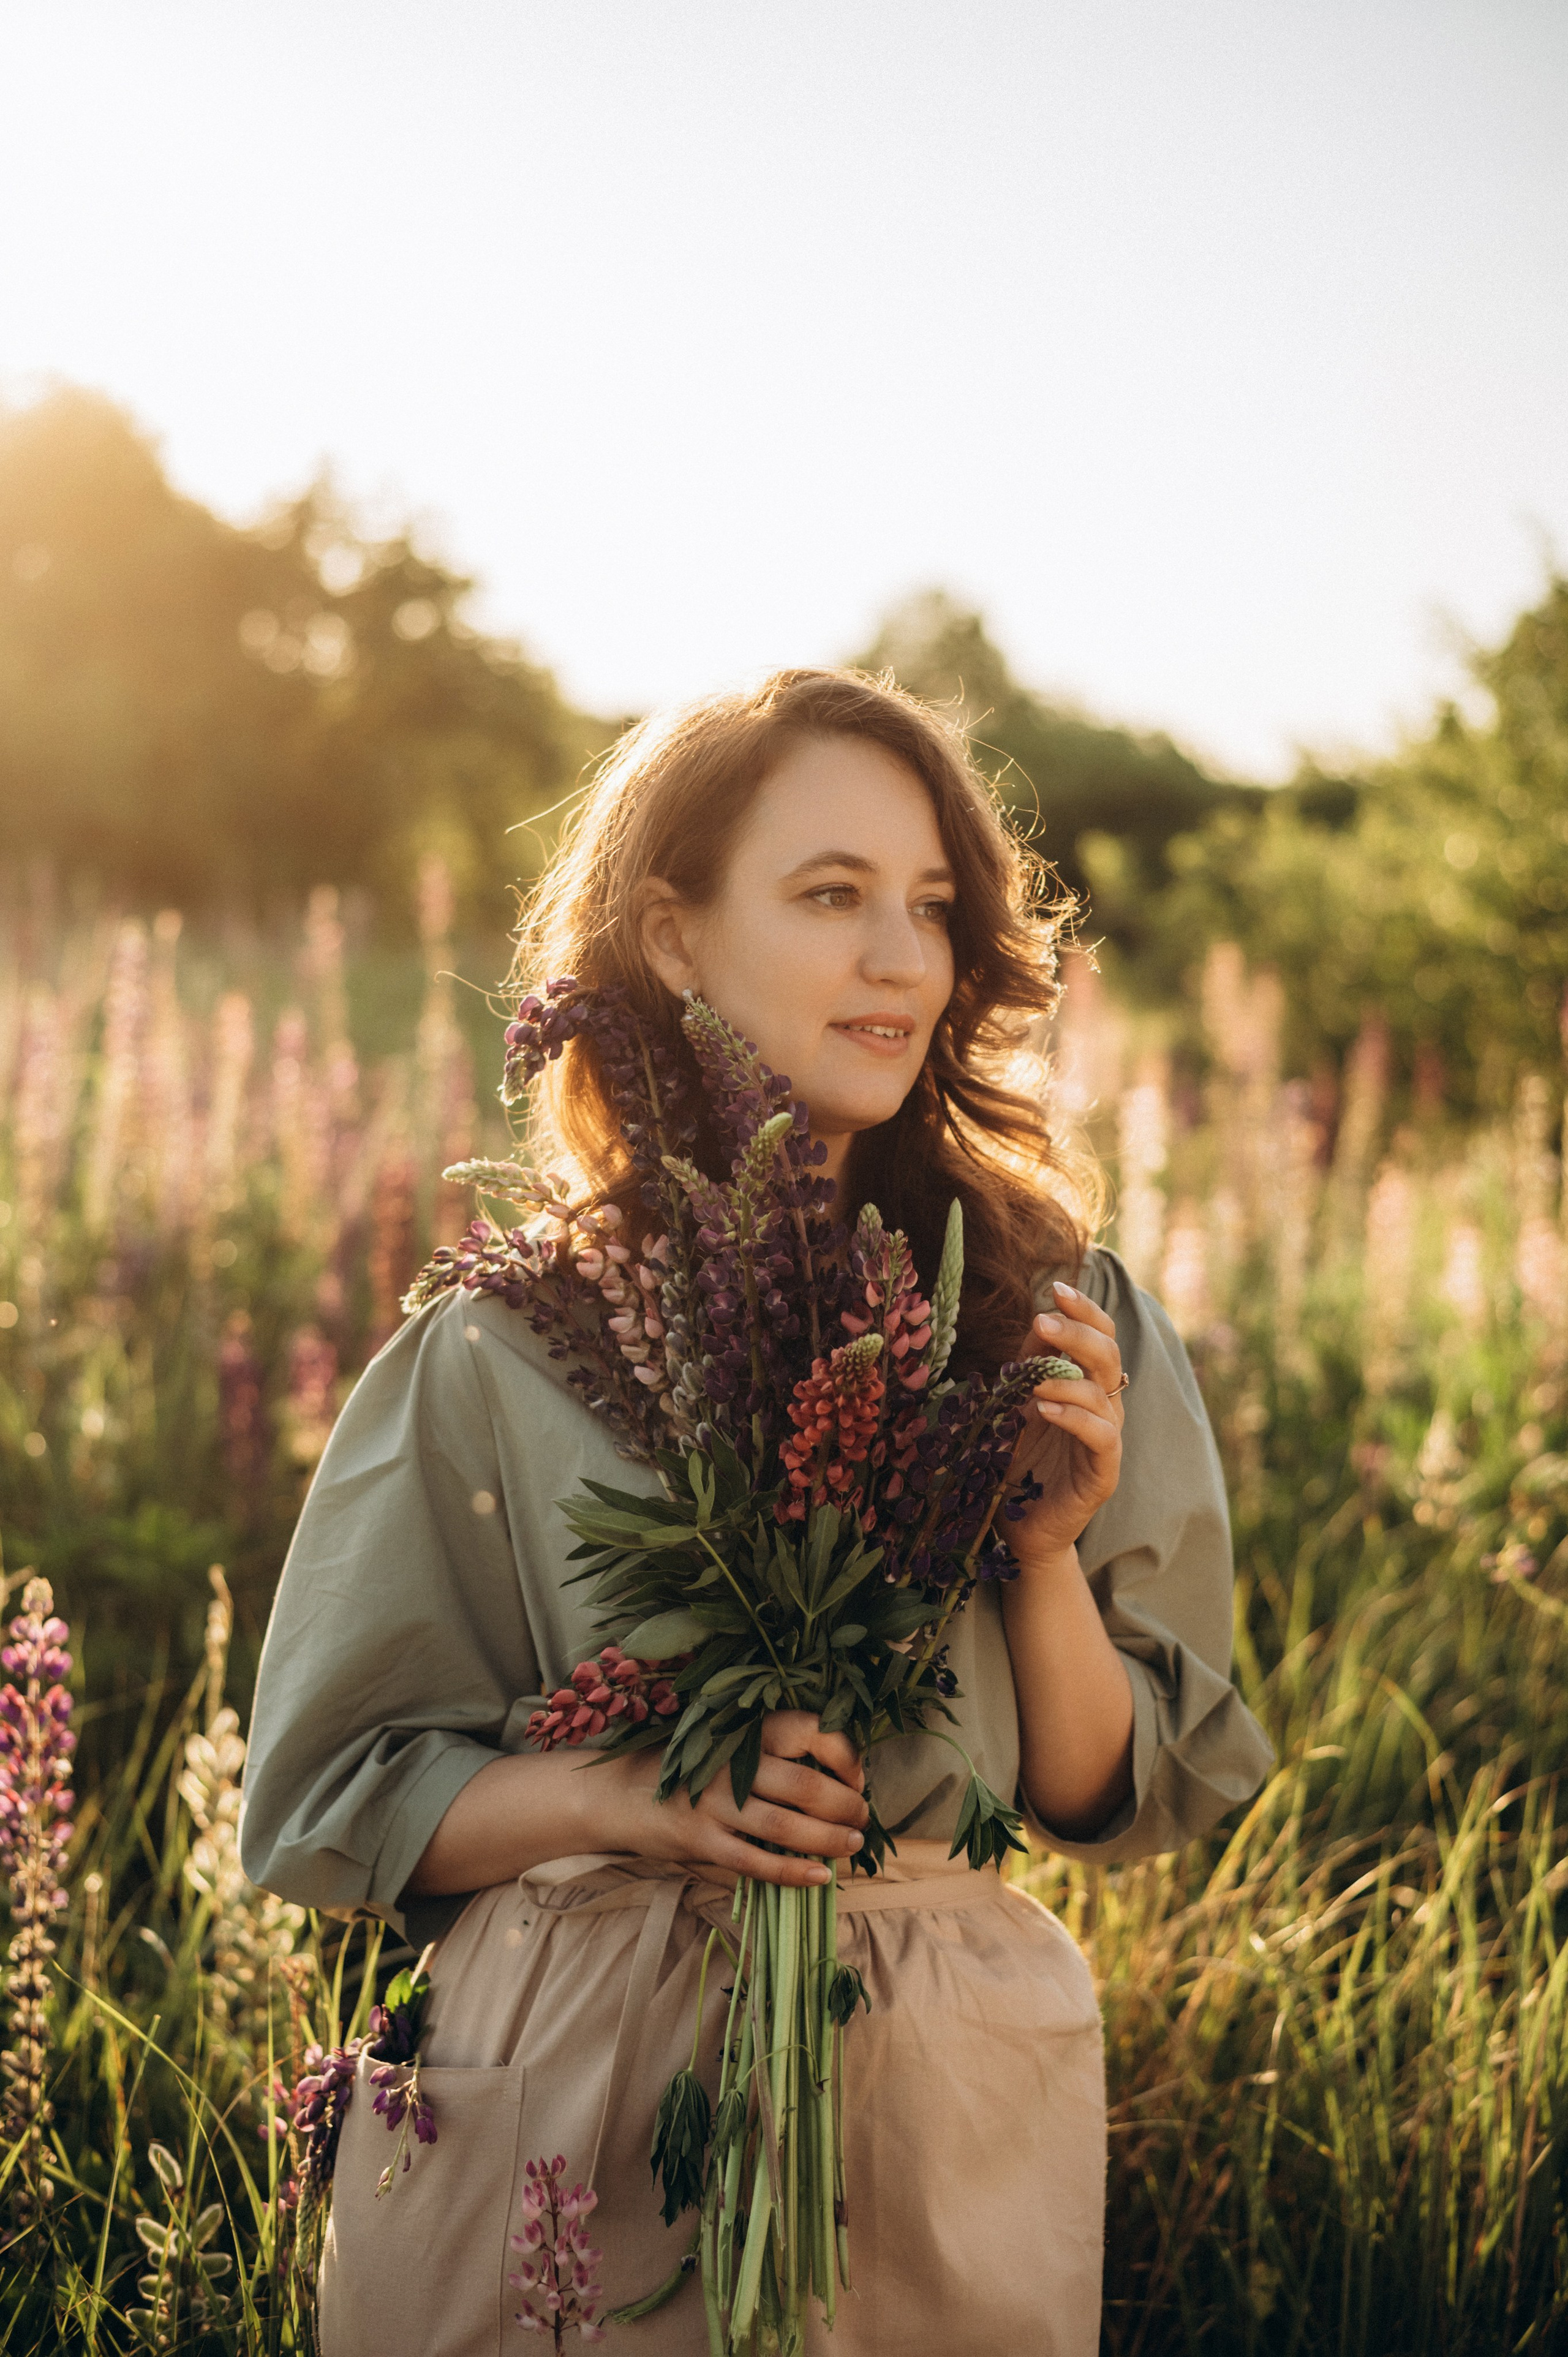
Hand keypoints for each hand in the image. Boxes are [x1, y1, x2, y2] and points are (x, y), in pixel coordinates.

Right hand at [604, 1710, 868, 1887]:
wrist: (620, 1793)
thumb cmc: (688, 1768)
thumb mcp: (727, 1745)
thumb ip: (771, 1753)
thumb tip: (838, 1777)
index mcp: (744, 1730)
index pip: (809, 1730)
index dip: (844, 1755)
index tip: (856, 1777)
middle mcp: (731, 1762)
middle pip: (805, 1784)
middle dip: (845, 1805)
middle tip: (862, 1819)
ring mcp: (714, 1803)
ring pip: (785, 1825)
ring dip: (828, 1840)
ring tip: (851, 1845)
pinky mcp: (701, 1840)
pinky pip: (755, 1862)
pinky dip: (792, 1872)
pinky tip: (819, 1878)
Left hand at [1007, 1280, 1124, 1558]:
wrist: (1021, 1528)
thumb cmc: (1018, 1464)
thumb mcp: (1016, 1406)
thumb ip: (1029, 1368)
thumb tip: (1036, 1322)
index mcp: (1087, 1385)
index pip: (1100, 1335)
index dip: (1085, 1310)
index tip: (1055, 1289)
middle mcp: (1104, 1408)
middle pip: (1108, 1355)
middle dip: (1077, 1332)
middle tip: (1042, 1322)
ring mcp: (1107, 1440)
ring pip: (1104, 1393)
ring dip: (1067, 1378)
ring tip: (1034, 1379)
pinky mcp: (1104, 1473)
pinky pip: (1102, 1436)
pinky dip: (1075, 1418)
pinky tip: (1045, 1409)